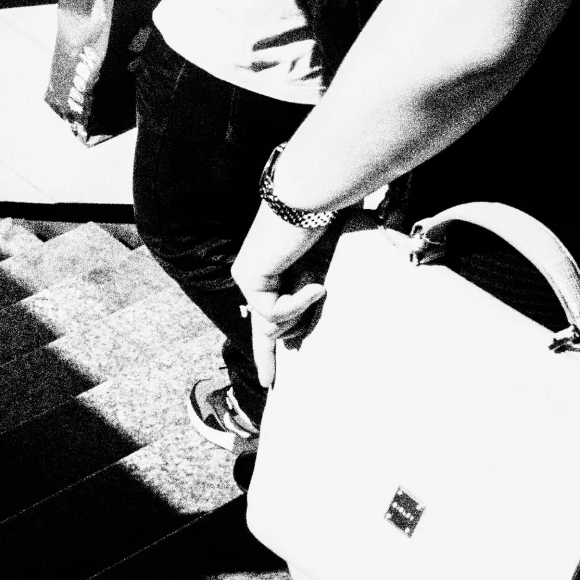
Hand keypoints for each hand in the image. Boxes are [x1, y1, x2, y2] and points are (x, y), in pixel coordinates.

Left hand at [230, 207, 330, 391]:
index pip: (266, 320)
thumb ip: (316, 296)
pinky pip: (275, 313)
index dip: (267, 353)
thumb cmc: (331, 224)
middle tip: (294, 334)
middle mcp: (255, 276)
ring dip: (301, 310)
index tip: (268, 381)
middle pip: (268, 330)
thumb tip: (315, 323)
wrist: (317, 198)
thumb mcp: (327, 270)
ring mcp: (248, 276)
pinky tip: (317, 284)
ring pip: (273, 325)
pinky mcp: (248, 277)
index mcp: (273, 274)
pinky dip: (299, 303)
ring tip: (316, 282)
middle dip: (285, 336)